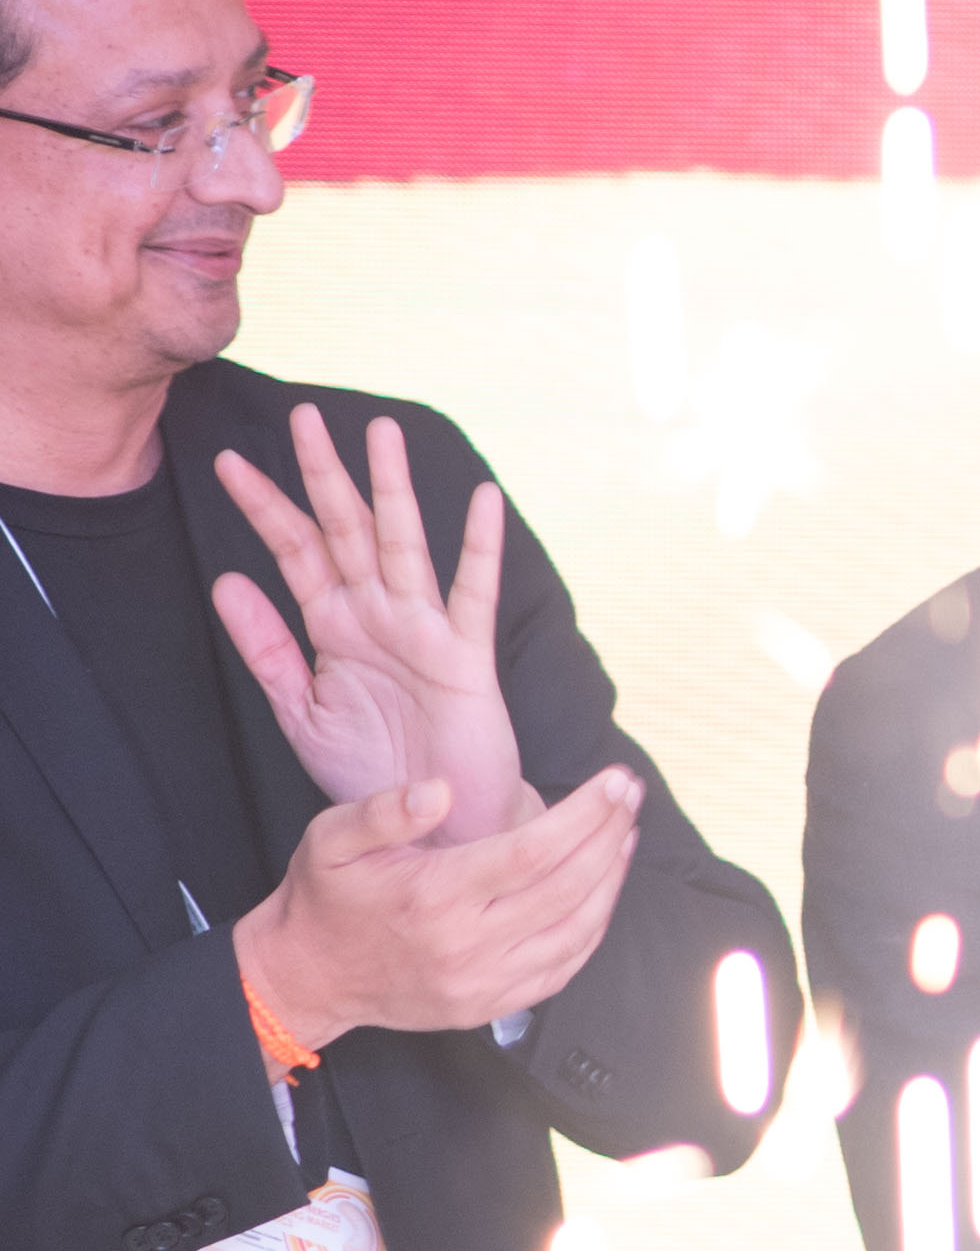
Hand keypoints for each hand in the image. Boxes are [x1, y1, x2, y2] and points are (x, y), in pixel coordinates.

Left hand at [212, 406, 530, 848]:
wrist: (433, 832)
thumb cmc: (373, 776)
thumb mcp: (300, 712)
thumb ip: (265, 647)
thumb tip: (226, 579)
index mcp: (334, 627)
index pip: (294, 552)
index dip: (263, 507)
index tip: (226, 463)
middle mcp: (377, 617)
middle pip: (346, 531)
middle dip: (324, 474)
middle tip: (303, 418)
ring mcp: (423, 631)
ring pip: (404, 545)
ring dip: (393, 489)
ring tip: (381, 433)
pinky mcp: (466, 659)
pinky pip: (473, 594)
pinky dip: (480, 548)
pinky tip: (482, 500)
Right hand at [232, 771, 640, 1041]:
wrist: (309, 977)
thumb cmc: (326, 900)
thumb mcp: (330, 839)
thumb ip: (383, 811)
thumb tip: (440, 790)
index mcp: (434, 896)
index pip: (533, 851)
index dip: (585, 815)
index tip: (613, 782)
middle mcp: (466, 943)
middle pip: (567, 887)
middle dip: (609, 835)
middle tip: (629, 796)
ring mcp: (484, 981)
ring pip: (577, 931)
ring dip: (612, 881)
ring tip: (624, 835)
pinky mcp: (492, 1005)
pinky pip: (563, 968)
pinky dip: (593, 927)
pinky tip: (602, 892)